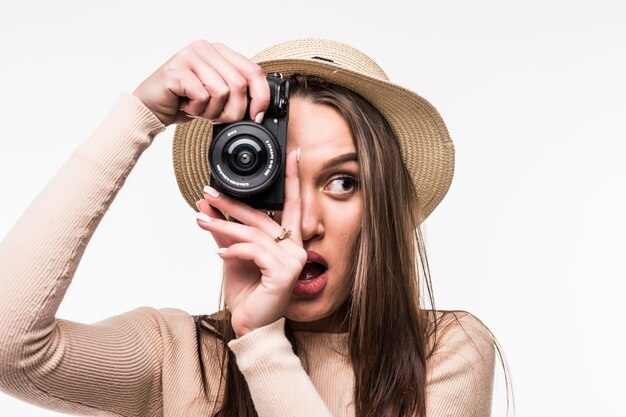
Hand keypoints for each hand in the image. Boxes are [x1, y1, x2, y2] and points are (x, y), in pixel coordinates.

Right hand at [133, 40, 269, 125]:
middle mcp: (205, 48)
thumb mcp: (216, 95)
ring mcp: (189, 56)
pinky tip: (185, 106)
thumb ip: (236, 92)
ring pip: (222, 92)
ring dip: (212, 112)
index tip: (257, 116)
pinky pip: (202, 97)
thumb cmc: (184, 101)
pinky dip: (197, 110)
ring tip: (198, 110)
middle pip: (239, 84)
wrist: (150, 108)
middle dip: (232, 111)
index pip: (253, 71)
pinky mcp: (177, 70)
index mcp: (219, 51)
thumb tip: (260, 109)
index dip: (261, 96)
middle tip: (216, 117)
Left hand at [195, 150, 305, 336]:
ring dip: (225, 226)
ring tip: (201, 221)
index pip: (291, 204)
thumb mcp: (232, 254)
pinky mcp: (283, 273)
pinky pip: (255, 251)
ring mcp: (293, 261)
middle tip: (208, 194)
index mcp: (289, 241)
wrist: (251, 325)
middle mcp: (296, 248)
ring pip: (255, 233)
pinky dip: (234, 249)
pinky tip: (219, 252)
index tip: (292, 153)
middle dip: (233, 203)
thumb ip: (225, 230)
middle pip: (264, 216)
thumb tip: (206, 206)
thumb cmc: (247, 291)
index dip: (292, 178)